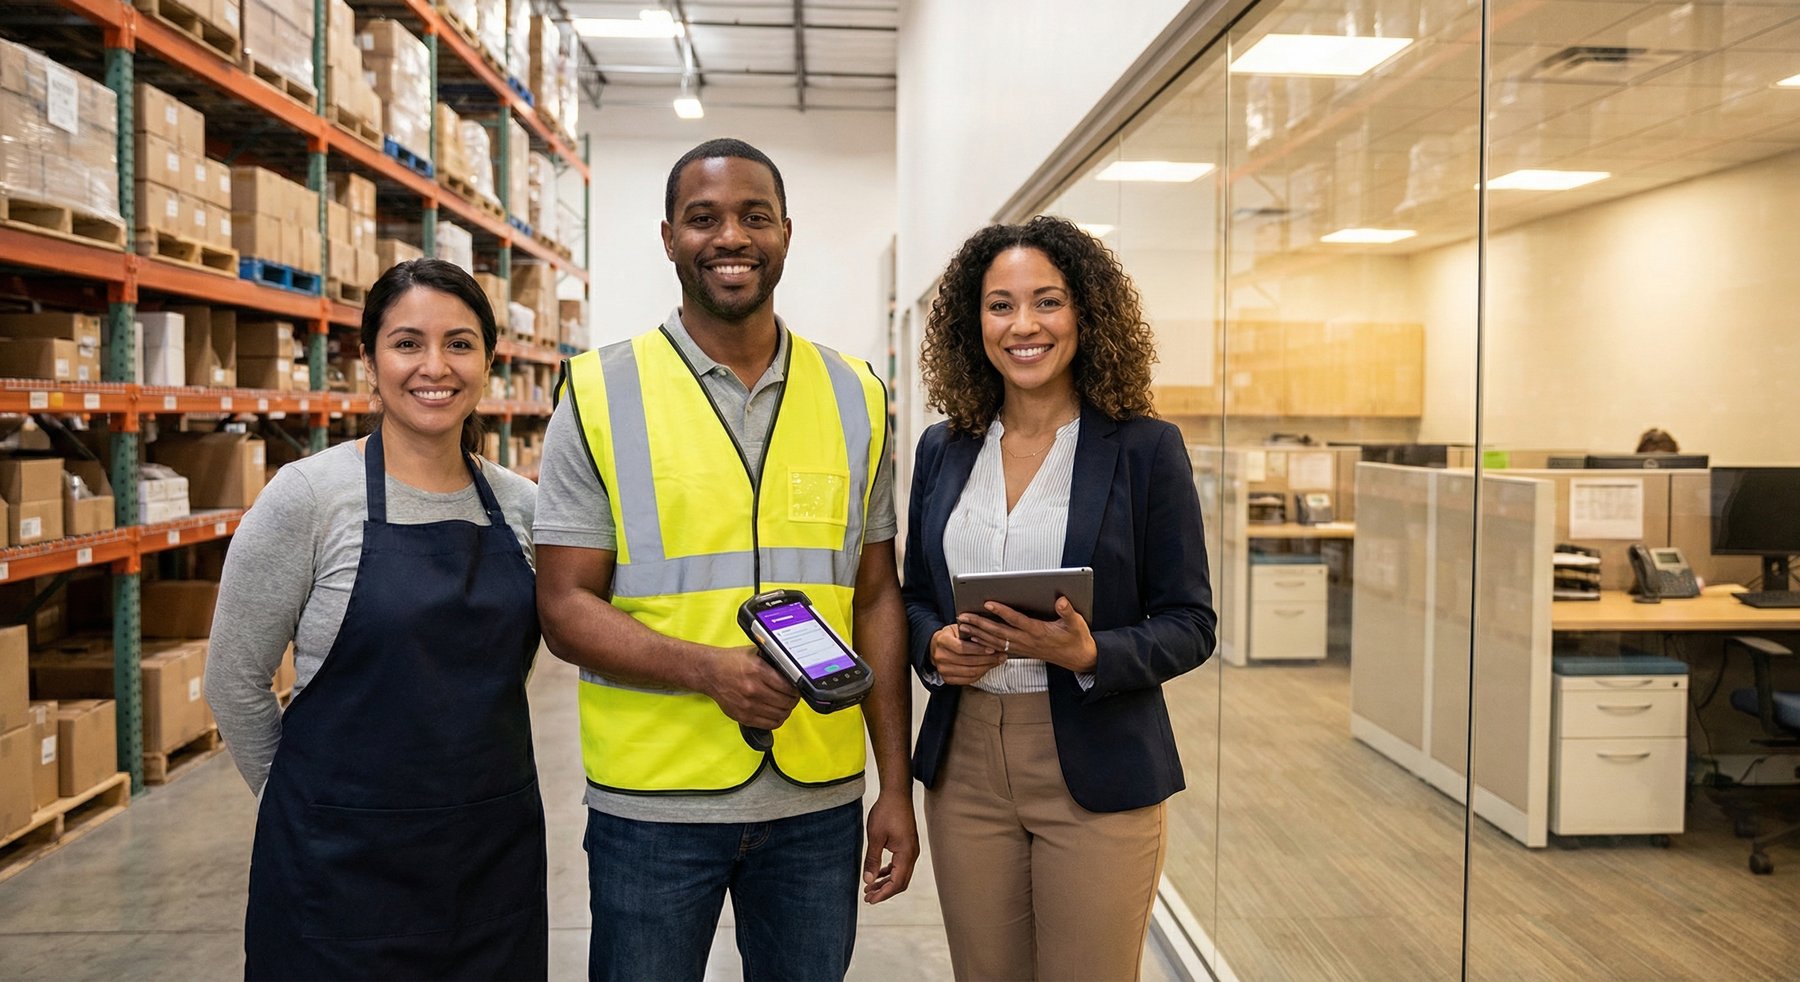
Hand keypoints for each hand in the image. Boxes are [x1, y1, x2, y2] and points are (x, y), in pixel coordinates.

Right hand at [701, 645, 799, 728]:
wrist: (710, 673)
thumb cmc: (731, 662)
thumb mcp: (755, 653)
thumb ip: (773, 660)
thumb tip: (792, 669)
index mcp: (758, 671)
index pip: (789, 687)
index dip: (796, 689)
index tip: (796, 688)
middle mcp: (753, 689)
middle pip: (786, 702)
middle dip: (793, 700)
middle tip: (792, 697)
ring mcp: (748, 705)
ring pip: (780, 714)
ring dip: (786, 710)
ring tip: (784, 705)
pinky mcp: (743, 716)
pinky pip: (769, 724)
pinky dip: (777, 720)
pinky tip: (775, 713)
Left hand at [862, 789, 917, 903]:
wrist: (896, 794)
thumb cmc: (886, 812)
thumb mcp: (875, 837)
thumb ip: (872, 860)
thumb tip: (868, 881)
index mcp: (906, 854)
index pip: (897, 883)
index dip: (883, 894)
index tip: (870, 899)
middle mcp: (912, 854)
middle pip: (901, 882)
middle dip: (885, 891)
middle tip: (868, 898)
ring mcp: (911, 850)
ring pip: (900, 874)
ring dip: (886, 882)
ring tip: (870, 888)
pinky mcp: (907, 845)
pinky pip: (900, 865)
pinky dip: (889, 872)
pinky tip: (878, 874)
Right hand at [929, 622, 1004, 684]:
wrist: (936, 647)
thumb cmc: (951, 636)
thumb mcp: (958, 628)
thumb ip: (971, 631)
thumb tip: (992, 636)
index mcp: (942, 641)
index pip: (962, 648)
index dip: (978, 649)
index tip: (992, 649)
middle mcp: (940, 656)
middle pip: (968, 661)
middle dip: (987, 659)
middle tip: (1001, 656)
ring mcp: (943, 669)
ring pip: (970, 672)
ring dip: (987, 667)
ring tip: (998, 661)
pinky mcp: (947, 679)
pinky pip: (968, 680)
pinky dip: (981, 674)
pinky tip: (988, 668)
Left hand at [957, 597, 1096, 672]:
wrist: (1078, 658)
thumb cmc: (1076, 638)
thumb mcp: (1076, 623)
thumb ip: (1068, 612)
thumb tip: (1061, 601)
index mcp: (1038, 631)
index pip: (1016, 620)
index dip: (1002, 612)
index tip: (988, 603)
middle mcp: (1027, 641)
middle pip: (999, 632)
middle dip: (980, 624)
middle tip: (963, 616)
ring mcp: (1022, 647)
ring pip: (995, 641)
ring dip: (978, 634)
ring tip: (963, 626)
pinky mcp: (1021, 651)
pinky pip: (999, 648)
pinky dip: (985, 644)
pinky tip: (974, 640)